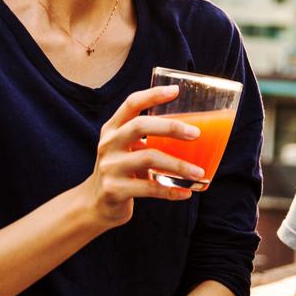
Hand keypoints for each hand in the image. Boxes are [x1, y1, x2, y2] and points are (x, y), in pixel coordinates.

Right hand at [83, 85, 201, 225]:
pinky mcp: (115, 189)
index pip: (131, 103)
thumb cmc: (122, 171)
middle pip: (139, 126)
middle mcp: (108, 144)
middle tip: (196, 134)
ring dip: (178, 165)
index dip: (153, 95)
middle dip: (171, 127)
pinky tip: (186, 192)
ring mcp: (110, 167)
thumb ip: (147, 138)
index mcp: (113, 129)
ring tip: (198, 172)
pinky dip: (171, 190)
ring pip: (148, 158)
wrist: (97, 204)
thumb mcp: (127, 149)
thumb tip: (191, 130)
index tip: (176, 91)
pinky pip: (149, 188)